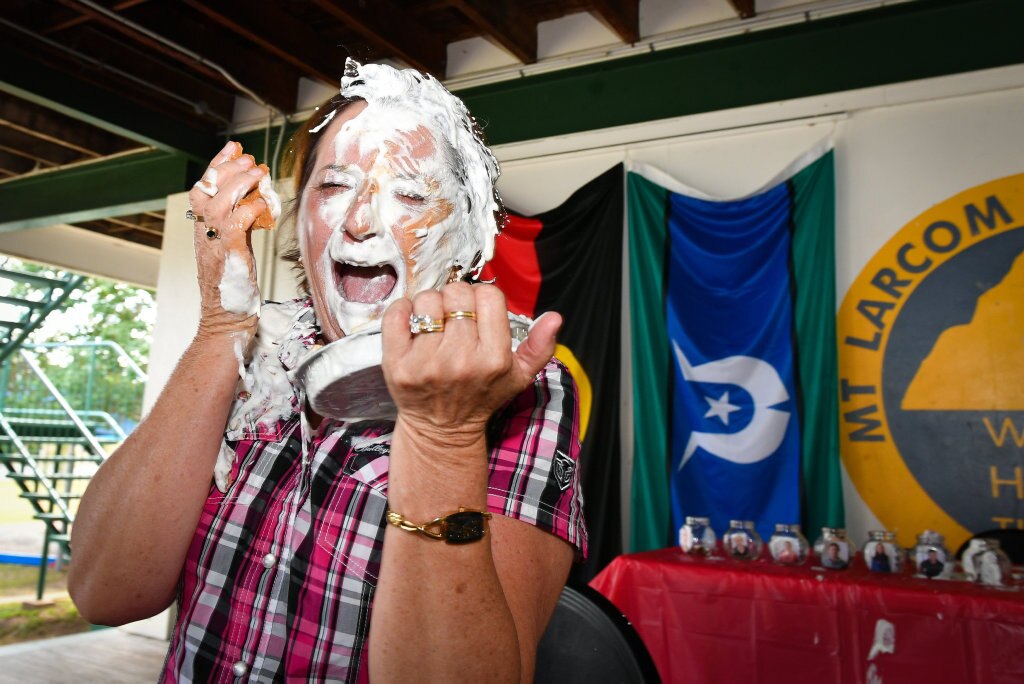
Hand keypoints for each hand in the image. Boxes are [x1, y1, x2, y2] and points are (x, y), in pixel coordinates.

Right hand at [186, 141, 267, 338]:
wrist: (226, 319)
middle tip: (249, 158)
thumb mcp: (234, 246)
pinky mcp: (230, 253)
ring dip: (240, 183)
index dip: (217, 164)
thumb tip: (253, 199)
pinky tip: (264, 205)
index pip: (203, 187)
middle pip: (207, 188)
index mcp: (201, 228)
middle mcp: (203, 232)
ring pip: (219, 201)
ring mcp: (214, 242)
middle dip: (228, 167)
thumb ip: (239, 222)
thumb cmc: (233, 285)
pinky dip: (251, 209)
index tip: (233, 147)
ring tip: (258, 173)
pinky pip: (237, 223)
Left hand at [381, 283, 560, 454]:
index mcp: (494, 358)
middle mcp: (461, 360)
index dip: (482, 298)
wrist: (442, 429)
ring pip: (426, 300)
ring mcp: (427, 363)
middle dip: (455, 300)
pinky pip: (396, 315)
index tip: (477, 312)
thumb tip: (555, 317)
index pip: (488, 296)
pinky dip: (402, 311)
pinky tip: (412, 324)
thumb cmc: (481, 396)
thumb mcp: (519, 376)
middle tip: (454, 318)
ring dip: (429, 305)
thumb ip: (540, 346)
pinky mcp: (398, 365)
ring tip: (434, 324)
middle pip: (457, 294)